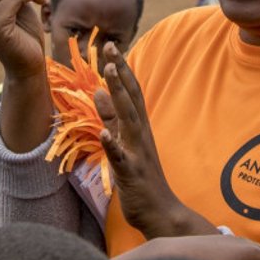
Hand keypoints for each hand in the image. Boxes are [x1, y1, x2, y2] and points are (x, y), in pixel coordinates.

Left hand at [96, 43, 215, 239]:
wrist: (161, 213)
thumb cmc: (142, 180)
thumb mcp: (125, 144)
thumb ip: (112, 120)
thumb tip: (98, 92)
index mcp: (139, 128)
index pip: (132, 93)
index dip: (122, 70)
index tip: (112, 46)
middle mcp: (141, 136)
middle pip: (132, 99)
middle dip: (121, 73)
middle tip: (111, 47)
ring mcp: (138, 154)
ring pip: (128, 121)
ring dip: (118, 98)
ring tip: (107, 76)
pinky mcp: (132, 174)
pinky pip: (122, 158)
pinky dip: (114, 145)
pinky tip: (104, 134)